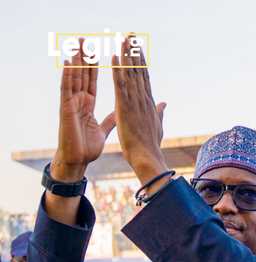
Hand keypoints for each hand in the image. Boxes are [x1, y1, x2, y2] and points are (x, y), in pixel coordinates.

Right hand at [54, 39, 117, 181]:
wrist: (78, 160)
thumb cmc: (87, 146)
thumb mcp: (103, 129)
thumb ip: (111, 119)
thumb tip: (120, 113)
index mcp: (88, 104)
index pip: (92, 80)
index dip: (95, 67)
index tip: (97, 52)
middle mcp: (79, 100)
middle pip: (82, 75)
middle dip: (84, 57)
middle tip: (84, 39)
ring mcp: (71, 102)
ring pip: (73, 77)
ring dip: (75, 60)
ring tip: (76, 44)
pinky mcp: (66, 108)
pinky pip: (66, 88)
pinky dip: (67, 75)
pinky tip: (68, 62)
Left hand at [111, 36, 167, 183]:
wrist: (147, 157)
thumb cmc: (150, 145)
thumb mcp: (157, 126)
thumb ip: (160, 112)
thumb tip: (165, 103)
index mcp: (148, 103)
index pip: (144, 78)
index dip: (141, 62)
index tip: (138, 48)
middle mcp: (143, 98)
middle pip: (138, 70)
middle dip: (135, 52)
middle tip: (131, 35)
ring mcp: (134, 101)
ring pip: (130, 73)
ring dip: (126, 55)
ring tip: (124, 39)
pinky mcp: (124, 106)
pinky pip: (120, 84)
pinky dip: (117, 69)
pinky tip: (113, 57)